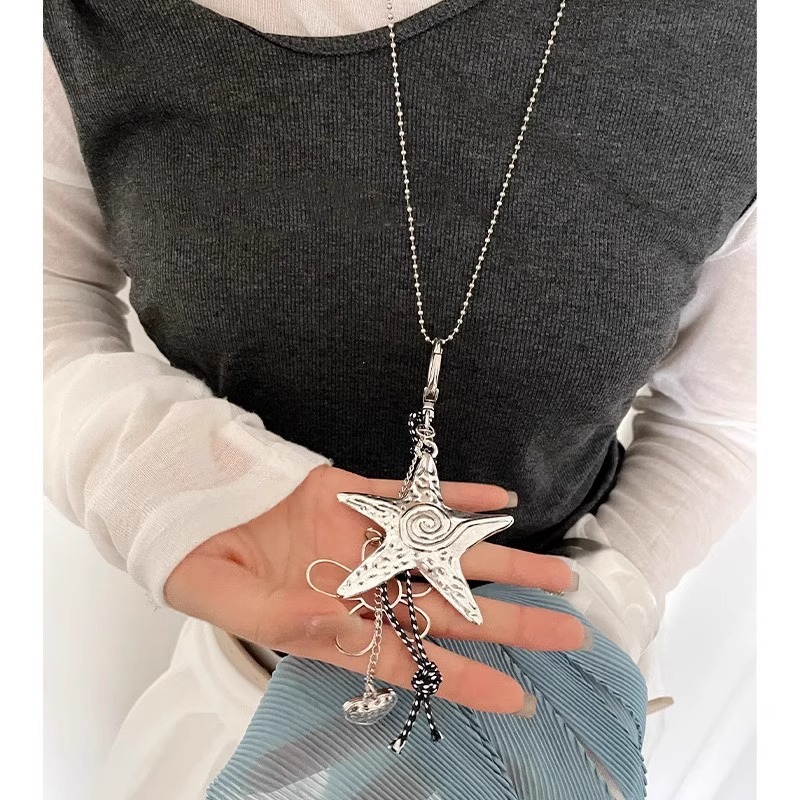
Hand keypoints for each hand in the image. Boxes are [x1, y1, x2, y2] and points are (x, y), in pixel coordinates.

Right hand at [164, 464, 586, 714]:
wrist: (186, 506)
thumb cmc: (198, 565)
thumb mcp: (227, 603)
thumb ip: (280, 620)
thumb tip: (333, 623)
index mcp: (333, 625)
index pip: (408, 660)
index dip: (460, 680)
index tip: (517, 698)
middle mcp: (360, 585)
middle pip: (446, 608)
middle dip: (507, 622)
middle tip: (570, 635)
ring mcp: (361, 538)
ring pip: (442, 552)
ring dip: (499, 562)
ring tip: (558, 575)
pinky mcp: (353, 493)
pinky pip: (412, 494)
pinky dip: (453, 497)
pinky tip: (498, 504)